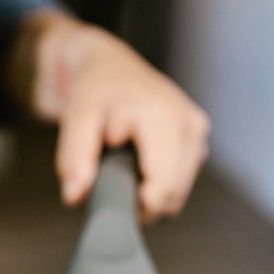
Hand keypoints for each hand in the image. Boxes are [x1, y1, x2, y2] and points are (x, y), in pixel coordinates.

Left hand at [15, 13, 209, 223]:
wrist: (110, 68)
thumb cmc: (94, 93)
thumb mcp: (75, 120)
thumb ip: (74, 159)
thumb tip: (75, 196)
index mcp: (163, 118)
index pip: (163, 189)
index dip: (135, 205)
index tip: (111, 192)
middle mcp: (189, 123)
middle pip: (173, 196)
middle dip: (141, 202)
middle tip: (113, 180)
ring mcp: (198, 130)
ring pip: (179, 194)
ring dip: (150, 195)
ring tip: (125, 167)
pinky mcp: (199, 136)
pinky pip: (182, 182)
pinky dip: (160, 184)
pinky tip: (140, 164)